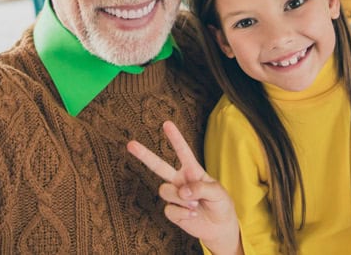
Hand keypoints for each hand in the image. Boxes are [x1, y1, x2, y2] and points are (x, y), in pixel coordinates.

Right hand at [127, 121, 242, 254]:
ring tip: (195, 205)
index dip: (175, 138)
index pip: (183, 152)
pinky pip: (170, 209)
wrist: (219, 227)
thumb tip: (182, 191)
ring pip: (165, 190)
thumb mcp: (218, 192)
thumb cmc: (220, 204)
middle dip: (144, 155)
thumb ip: (201, 187)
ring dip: (181, 199)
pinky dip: (182, 214)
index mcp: (192, 170)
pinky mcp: (172, 211)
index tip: (167, 124)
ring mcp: (175, 195)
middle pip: (158, 166)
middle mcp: (180, 180)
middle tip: (130, 144)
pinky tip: (192, 215)